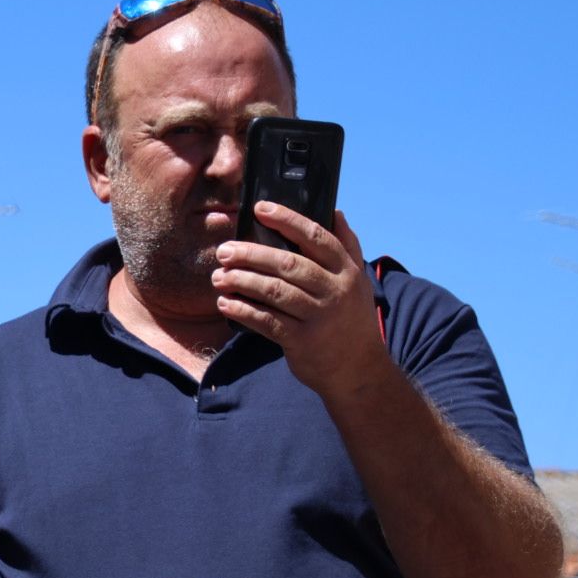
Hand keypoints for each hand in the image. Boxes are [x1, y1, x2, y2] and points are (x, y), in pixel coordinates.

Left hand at [211, 206, 389, 400]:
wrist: (358, 369)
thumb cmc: (351, 318)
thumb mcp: (357, 280)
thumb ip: (347, 246)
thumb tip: (336, 212)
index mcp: (346, 270)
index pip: (315, 237)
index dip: (287, 220)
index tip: (260, 208)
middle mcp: (334, 291)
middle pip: (287, 264)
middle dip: (251, 254)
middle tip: (224, 251)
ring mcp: (318, 317)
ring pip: (274, 291)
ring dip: (241, 281)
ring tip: (219, 276)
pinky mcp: (302, 341)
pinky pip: (267, 321)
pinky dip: (243, 311)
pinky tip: (226, 303)